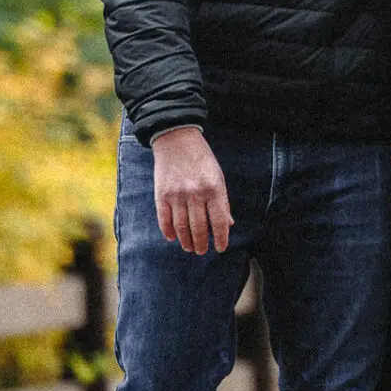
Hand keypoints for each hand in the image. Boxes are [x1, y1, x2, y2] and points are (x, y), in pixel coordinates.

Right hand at [152, 126, 231, 254]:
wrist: (177, 139)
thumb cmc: (201, 159)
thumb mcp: (218, 176)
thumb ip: (222, 201)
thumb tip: (228, 224)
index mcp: (214, 188)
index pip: (219, 221)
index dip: (221, 238)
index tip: (221, 248)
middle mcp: (196, 193)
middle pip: (199, 228)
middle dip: (201, 243)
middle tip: (201, 251)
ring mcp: (177, 194)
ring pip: (181, 227)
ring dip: (186, 241)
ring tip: (189, 247)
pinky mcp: (162, 194)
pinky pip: (164, 219)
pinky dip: (168, 231)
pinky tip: (172, 237)